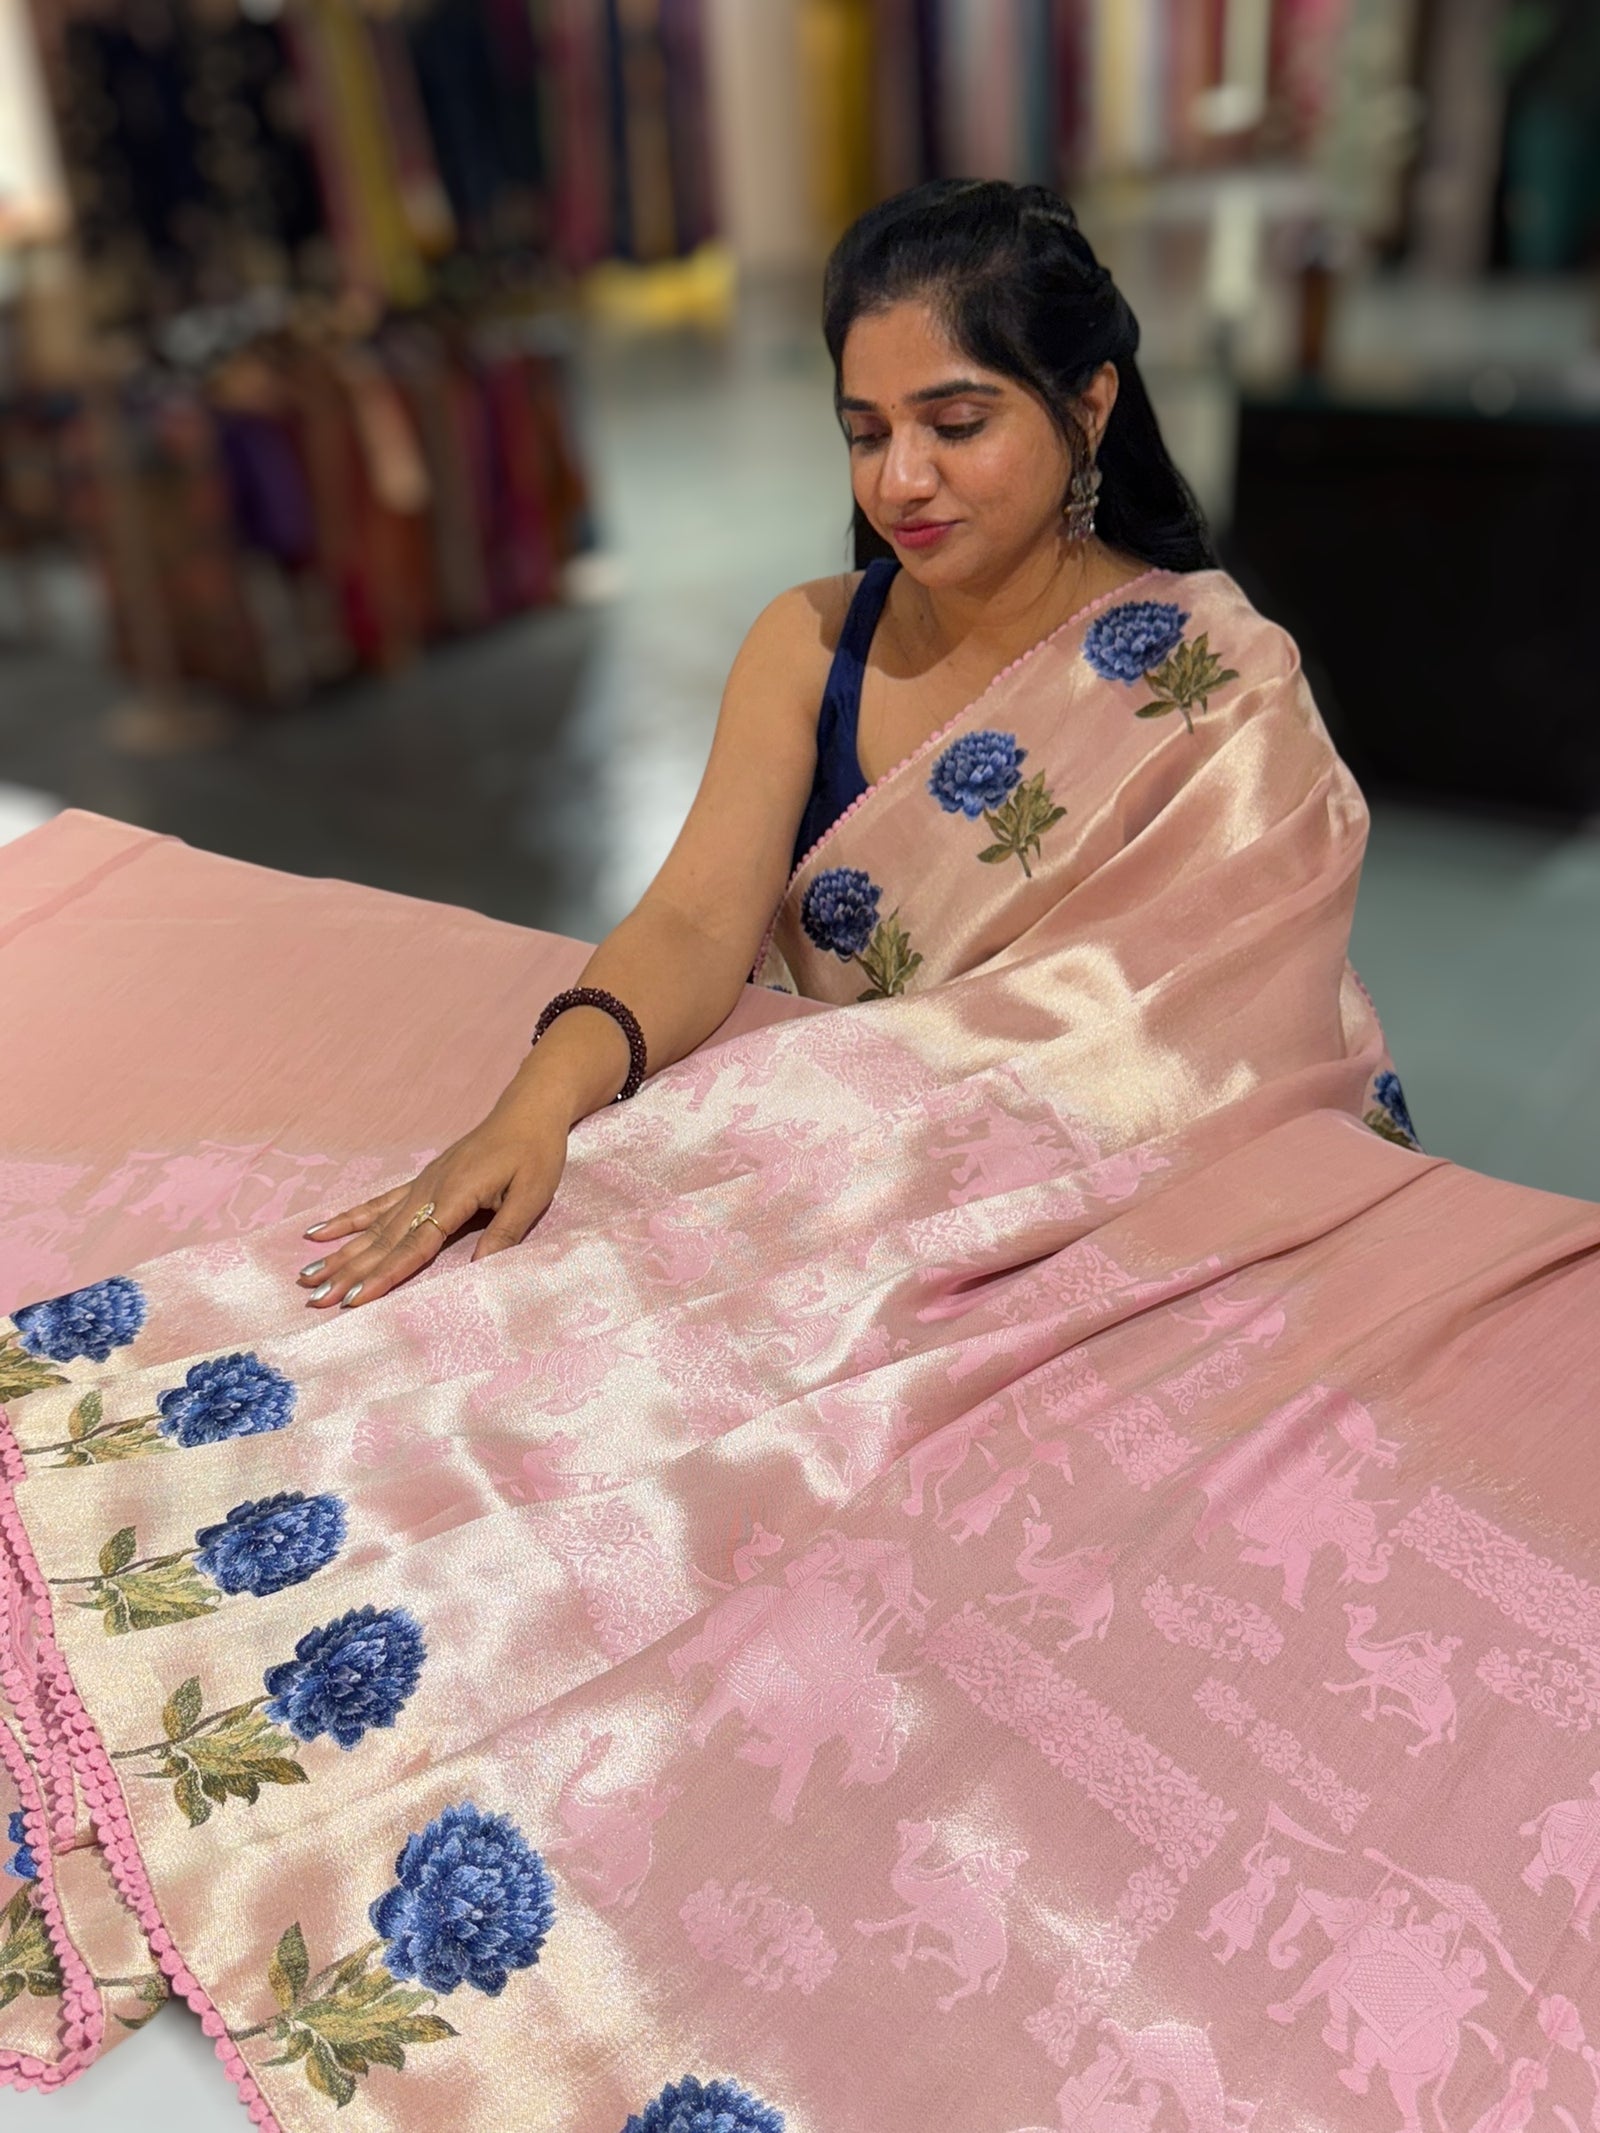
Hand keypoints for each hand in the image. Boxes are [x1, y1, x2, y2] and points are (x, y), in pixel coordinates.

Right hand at [295, 1087, 567, 1308]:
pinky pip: (378, 1204)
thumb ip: (504, 1233)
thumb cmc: (535, 1154)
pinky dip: (349, 1219)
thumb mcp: (532, 1195)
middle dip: (349, 1271)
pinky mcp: (422, 1181)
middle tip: (315, 1297)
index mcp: (456, 1195)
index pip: (415, 1245)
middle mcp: (429, 1190)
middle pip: (384, 1240)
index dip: (385, 1274)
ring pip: (375, 1225)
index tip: (355, 1298)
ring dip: (341, 1252)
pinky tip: (320, 1231)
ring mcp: (421, 1184)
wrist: (527, 1111)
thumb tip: (478, 1271)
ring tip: (307, 1274)